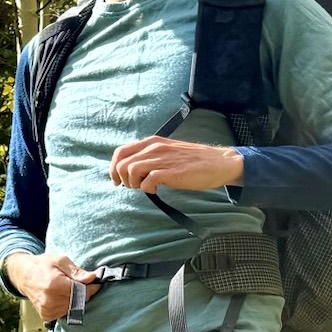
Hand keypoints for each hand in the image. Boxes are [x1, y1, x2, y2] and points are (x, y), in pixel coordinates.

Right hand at [5, 251, 96, 322]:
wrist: (24, 275)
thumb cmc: (42, 265)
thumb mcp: (60, 260)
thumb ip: (76, 271)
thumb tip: (92, 278)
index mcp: (54, 285)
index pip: (82, 291)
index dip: (91, 287)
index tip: (95, 282)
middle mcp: (50, 300)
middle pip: (79, 301)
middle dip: (84, 293)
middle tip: (79, 283)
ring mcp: (47, 310)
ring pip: (74, 308)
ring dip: (75, 300)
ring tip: (67, 289)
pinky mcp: (46, 316)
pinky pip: (65, 313)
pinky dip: (67, 305)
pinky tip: (61, 296)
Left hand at [110, 136, 243, 192]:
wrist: (218, 162)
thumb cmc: (192, 160)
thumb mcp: (167, 151)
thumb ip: (150, 156)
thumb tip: (130, 170)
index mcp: (152, 142)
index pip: (120, 151)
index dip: (113, 168)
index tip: (117, 180)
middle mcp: (154, 148)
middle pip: (122, 163)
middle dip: (122, 178)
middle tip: (133, 186)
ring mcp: (162, 159)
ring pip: (131, 171)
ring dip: (134, 184)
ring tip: (146, 187)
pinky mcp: (171, 172)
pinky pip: (146, 181)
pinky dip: (147, 189)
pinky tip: (156, 189)